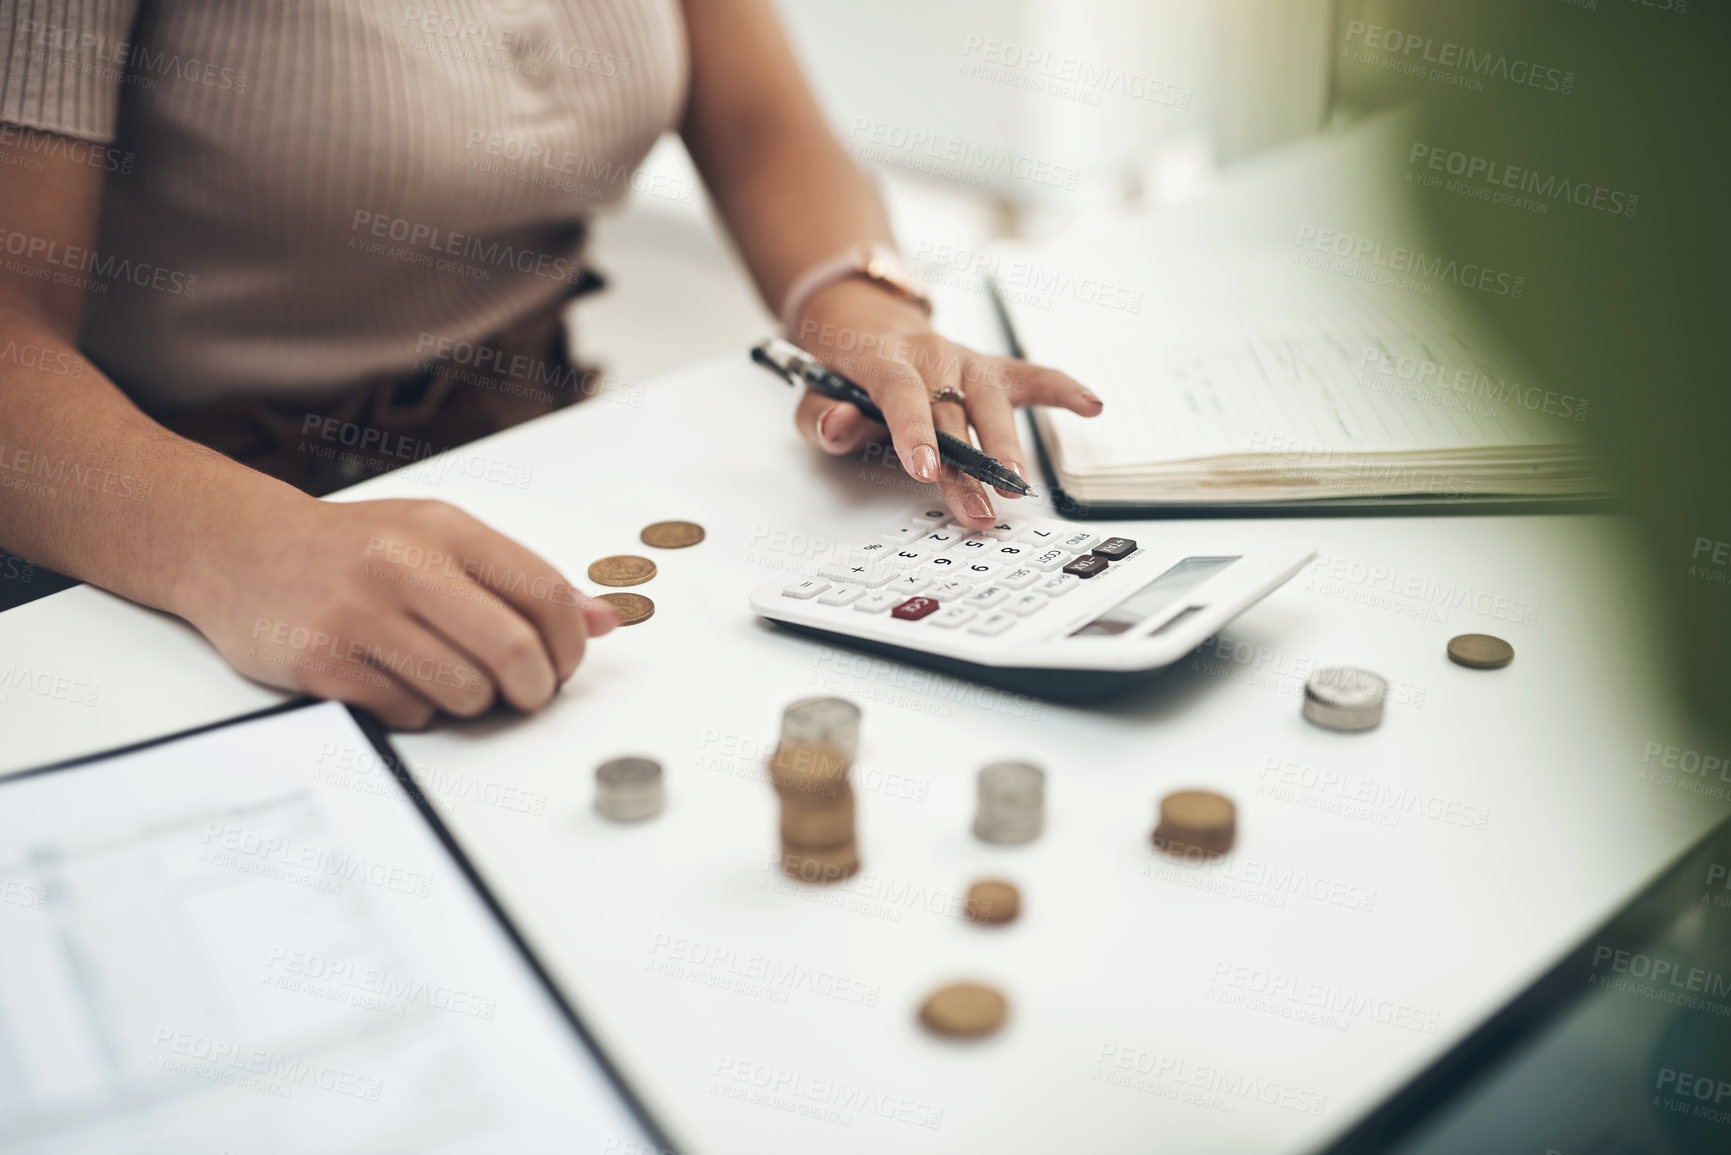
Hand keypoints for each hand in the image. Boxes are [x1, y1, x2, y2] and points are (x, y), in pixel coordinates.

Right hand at [181, 493, 617, 727]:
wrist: (238, 549)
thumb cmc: (353, 548)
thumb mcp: (439, 539)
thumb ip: (520, 580)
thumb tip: (605, 621)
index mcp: (444, 529)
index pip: (544, 593)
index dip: (570, 645)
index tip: (564, 664)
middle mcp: (403, 565)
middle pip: (514, 651)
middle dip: (535, 688)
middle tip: (526, 694)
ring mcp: (358, 614)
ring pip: (466, 692)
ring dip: (474, 703)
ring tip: (453, 681)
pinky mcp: (321, 663)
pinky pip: (409, 713)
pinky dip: (418, 710)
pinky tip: (396, 682)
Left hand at [789, 279, 1102, 528]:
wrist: (866, 323)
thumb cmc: (844, 370)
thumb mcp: (812, 392)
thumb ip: (821, 415)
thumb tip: (839, 425)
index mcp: (883, 358)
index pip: (901, 392)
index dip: (914, 430)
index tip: (926, 469)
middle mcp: (930, 354)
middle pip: (953, 410)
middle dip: (967, 465)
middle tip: (978, 507)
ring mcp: (964, 361)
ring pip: (992, 399)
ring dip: (1008, 443)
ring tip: (1018, 484)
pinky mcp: (989, 369)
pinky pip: (1030, 376)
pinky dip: (1062, 389)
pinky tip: (1091, 406)